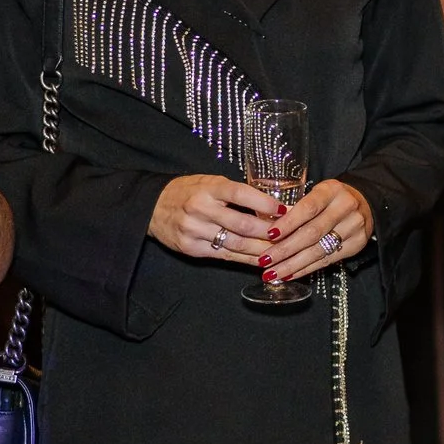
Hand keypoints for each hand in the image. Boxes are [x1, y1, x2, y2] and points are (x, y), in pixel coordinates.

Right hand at [151, 173, 289, 264]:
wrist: (153, 206)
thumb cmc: (190, 191)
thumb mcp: (211, 183)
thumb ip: (237, 193)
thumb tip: (274, 206)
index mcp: (208, 188)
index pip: (240, 193)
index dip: (264, 203)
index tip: (285, 210)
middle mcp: (200, 209)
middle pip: (242, 225)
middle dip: (269, 233)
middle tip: (291, 236)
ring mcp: (194, 231)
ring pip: (236, 244)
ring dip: (262, 250)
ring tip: (282, 252)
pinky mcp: (191, 248)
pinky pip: (225, 256)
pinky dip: (245, 259)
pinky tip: (261, 261)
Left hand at [260, 178, 374, 284]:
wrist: (364, 203)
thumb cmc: (331, 199)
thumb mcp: (315, 194)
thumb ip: (294, 208)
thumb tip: (265, 228)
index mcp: (331, 190)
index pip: (308, 208)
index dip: (288, 223)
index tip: (269, 235)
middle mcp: (345, 207)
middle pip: (312, 232)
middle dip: (285, 249)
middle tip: (265, 260)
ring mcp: (354, 227)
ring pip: (318, 250)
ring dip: (292, 264)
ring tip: (273, 272)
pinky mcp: (357, 244)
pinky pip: (327, 260)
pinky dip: (305, 269)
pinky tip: (289, 274)